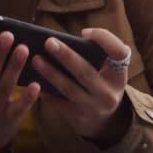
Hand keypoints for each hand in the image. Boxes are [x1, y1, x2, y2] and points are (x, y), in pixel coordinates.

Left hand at [31, 27, 131, 141]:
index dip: (103, 39)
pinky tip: (34, 82)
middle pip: (86, 72)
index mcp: (118, 75)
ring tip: (36, 60)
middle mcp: (109, 93)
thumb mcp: (108, 72)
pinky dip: (47, 92)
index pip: (118, 52)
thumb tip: (69, 40)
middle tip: (48, 42)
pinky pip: (59, 104)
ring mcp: (94, 108)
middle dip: (66, 56)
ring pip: (69, 89)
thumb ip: (95, 54)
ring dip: (51, 74)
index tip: (84, 32)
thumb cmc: (101, 83)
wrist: (104, 120)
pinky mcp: (79, 119)